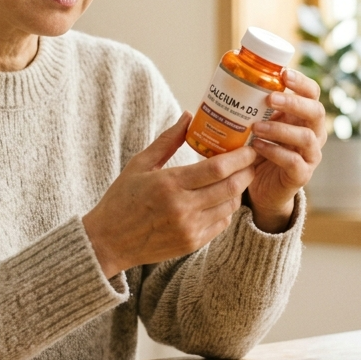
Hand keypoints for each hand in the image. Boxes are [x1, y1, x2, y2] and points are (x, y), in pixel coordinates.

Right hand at [82, 113, 257, 278]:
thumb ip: (167, 140)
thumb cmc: (122, 199)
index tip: (250, 148)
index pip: (216, 169)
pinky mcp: (192, 243)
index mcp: (168, 184)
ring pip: (230, 206)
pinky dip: (227, 209)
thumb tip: (188, 116)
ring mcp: (189, 228)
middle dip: (247, 172)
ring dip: (238, 190)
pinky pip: (221, 223)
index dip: (239, 157)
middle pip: (230, 187)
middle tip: (252, 160)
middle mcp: (182, 208)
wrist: (108, 241)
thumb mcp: (139, 164)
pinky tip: (221, 198)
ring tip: (237, 177)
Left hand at [247, 69, 326, 231]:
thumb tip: (230, 78)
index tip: (283, 73)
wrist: (261, 187)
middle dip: (294, 102)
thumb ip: (254, 107)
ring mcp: (310, 155)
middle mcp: (313, 133)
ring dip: (280, 129)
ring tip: (256, 127)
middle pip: (316, 111)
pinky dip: (275, 152)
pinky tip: (257, 147)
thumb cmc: (260, 149)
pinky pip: (294, 161)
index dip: (301, 82)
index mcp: (304, 117)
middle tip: (269, 98)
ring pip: (306, 137)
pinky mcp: (301, 175)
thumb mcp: (259, 124)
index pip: (312, 93)